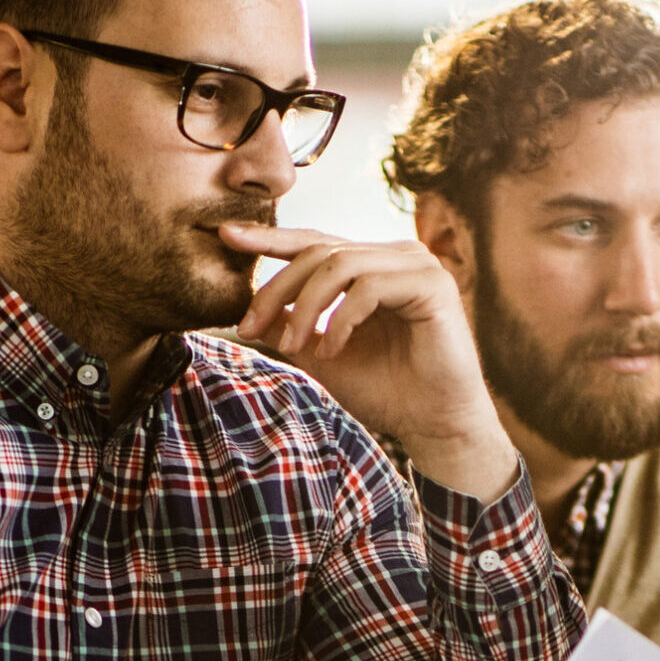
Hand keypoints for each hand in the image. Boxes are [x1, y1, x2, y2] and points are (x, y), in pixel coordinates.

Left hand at [222, 224, 518, 501]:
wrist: (433, 425)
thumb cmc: (385, 391)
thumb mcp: (321, 354)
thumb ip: (290, 326)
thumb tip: (245, 308)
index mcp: (371, 265)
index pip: (313, 242)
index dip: (269, 238)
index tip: (226, 236)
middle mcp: (395, 256)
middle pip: (319, 251)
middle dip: (277, 289)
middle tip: (250, 327)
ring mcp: (417, 265)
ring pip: (340, 264)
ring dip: (305, 307)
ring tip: (292, 348)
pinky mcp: (433, 284)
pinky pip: (371, 287)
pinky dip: (342, 319)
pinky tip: (332, 350)